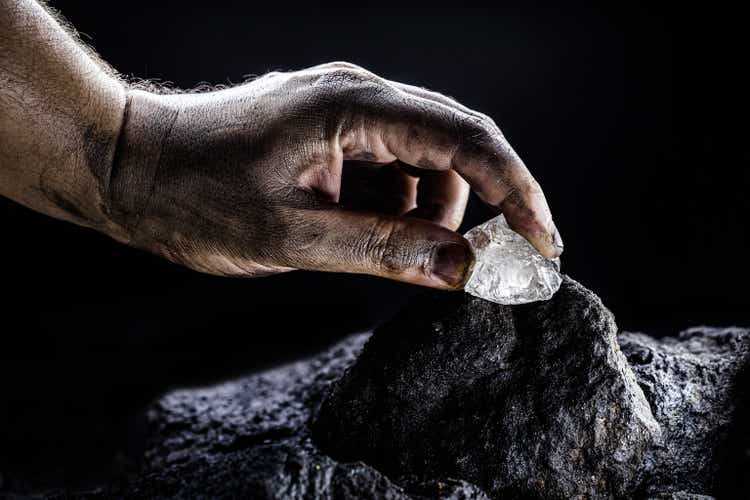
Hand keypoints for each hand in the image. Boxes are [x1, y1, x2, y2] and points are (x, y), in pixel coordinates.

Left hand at [106, 62, 562, 288]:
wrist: (130, 167)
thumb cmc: (195, 197)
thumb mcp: (293, 237)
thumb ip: (383, 251)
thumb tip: (462, 268)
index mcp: (353, 108)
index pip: (465, 140)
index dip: (515, 191)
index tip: (544, 242)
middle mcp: (358, 96)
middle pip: (456, 143)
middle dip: (483, 205)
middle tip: (491, 264)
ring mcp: (344, 112)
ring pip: (424, 161)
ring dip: (430, 213)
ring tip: (396, 255)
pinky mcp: (331, 133)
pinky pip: (389, 168)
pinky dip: (396, 208)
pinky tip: (364, 234)